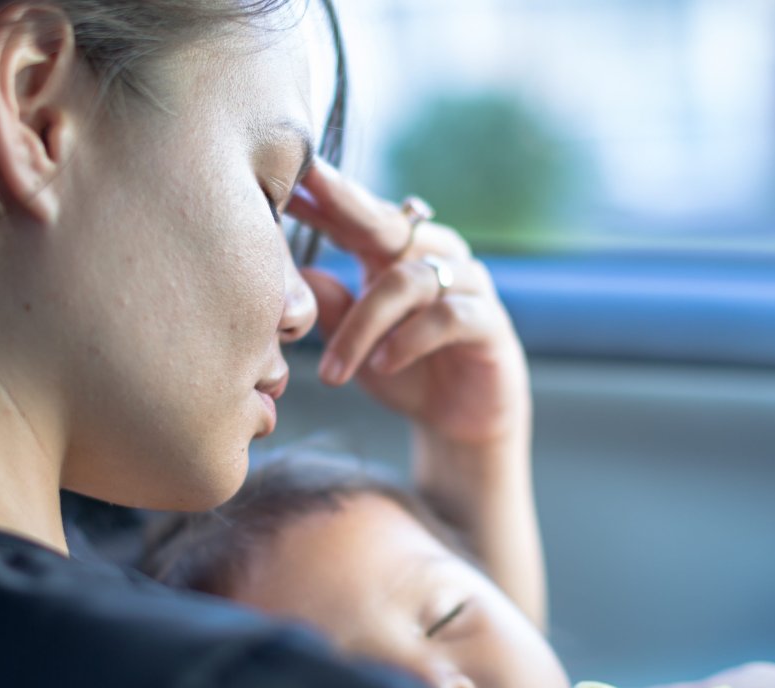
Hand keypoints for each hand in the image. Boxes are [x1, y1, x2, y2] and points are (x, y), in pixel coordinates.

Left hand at [287, 161, 529, 445]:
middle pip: (387, 221)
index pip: (357, 217)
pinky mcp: (489, 320)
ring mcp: (466, 284)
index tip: (285, 177)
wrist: (459, 424)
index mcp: (398, 255)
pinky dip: (407, 340)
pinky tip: (382, 364)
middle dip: (343, 203)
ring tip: (333, 370)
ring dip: (363, 326)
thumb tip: (294, 272)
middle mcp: (435, 256)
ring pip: (406, 280)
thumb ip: (332, 307)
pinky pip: (446, 317)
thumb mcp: (356, 342)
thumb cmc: (403, 372)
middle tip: (304, 190)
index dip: (322, 197)